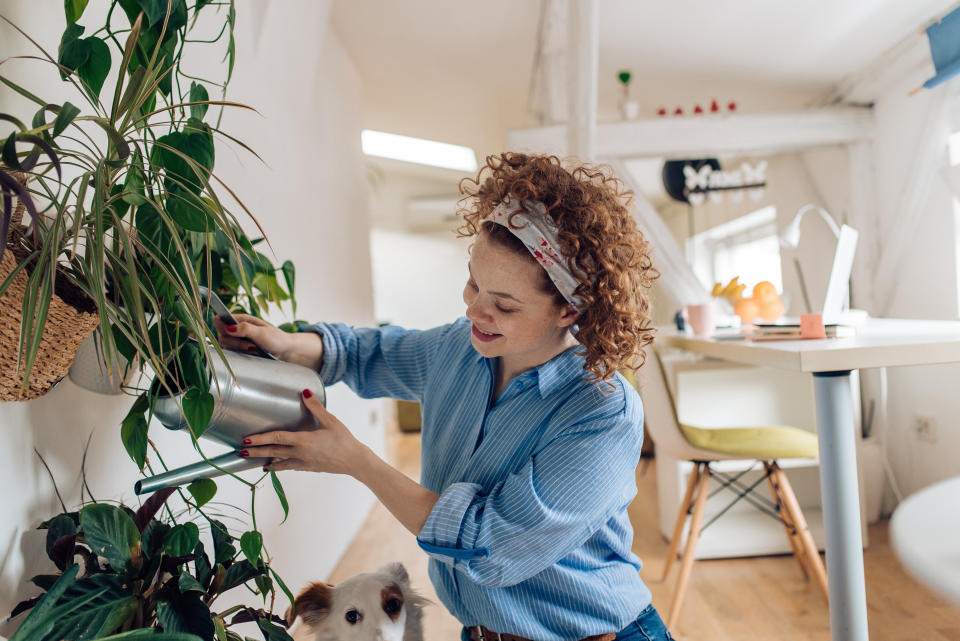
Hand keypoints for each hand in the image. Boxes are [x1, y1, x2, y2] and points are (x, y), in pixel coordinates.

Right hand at [213, 313, 322, 368]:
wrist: (287, 352)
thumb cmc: (277, 339)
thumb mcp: (262, 333)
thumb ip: (245, 329)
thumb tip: (228, 328)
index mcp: (241, 319)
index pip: (219, 320)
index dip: (221, 326)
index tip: (231, 332)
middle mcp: (237, 329)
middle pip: (222, 336)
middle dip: (236, 342)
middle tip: (251, 345)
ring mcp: (238, 341)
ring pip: (226, 347)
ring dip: (240, 349)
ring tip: (255, 349)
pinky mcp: (241, 351)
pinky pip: (233, 355)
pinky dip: (242, 356)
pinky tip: (254, 354)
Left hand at [240, 389, 366, 475]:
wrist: (355, 461)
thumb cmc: (344, 440)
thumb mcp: (331, 420)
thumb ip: (316, 407)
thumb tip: (305, 392)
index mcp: (304, 441)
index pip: (277, 439)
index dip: (261, 439)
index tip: (247, 439)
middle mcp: (301, 454)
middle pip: (273, 452)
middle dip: (256, 452)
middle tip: (241, 452)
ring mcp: (304, 463)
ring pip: (279, 462)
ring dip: (265, 460)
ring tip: (253, 460)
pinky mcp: (308, 468)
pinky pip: (289, 467)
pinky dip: (279, 466)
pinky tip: (273, 466)